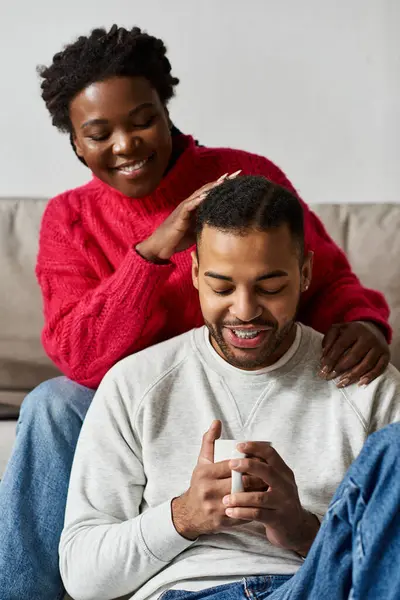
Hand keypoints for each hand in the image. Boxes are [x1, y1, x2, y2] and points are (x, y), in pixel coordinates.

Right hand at [136, 171, 240, 261]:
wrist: (160, 246)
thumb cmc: (178, 238)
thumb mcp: (198, 231)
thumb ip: (208, 224)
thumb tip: (223, 226)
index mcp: (195, 207)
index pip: (211, 193)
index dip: (224, 186)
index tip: (238, 180)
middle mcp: (190, 205)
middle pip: (207, 189)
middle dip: (222, 182)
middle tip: (236, 174)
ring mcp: (184, 210)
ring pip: (199, 195)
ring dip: (211, 188)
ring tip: (224, 181)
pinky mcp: (179, 218)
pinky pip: (188, 207)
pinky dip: (196, 201)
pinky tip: (205, 197)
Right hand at [171, 421, 264, 539]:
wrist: (189, 514)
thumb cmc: (200, 484)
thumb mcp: (202, 462)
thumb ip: (209, 441)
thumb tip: (217, 422)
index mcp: (205, 473)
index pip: (232, 465)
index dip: (248, 463)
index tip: (260, 461)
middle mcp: (208, 490)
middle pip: (239, 482)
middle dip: (256, 478)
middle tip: (269, 475)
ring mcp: (214, 507)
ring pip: (243, 498)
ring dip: (258, 493)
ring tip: (269, 488)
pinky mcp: (221, 521)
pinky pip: (242, 514)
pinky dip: (253, 508)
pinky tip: (262, 504)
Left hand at [222, 442, 319, 555]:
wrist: (296, 529)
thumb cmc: (278, 501)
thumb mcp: (277, 483)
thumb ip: (263, 469)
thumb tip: (240, 453)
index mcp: (284, 473)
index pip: (271, 454)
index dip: (255, 448)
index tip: (239, 446)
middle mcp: (286, 486)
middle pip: (267, 471)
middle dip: (248, 466)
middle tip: (231, 464)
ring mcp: (283, 503)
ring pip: (259, 497)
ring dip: (240, 497)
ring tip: (225, 498)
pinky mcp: (278, 520)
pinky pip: (257, 514)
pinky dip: (241, 512)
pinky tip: (230, 511)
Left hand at [320, 321, 389, 386]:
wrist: (373, 328)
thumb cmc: (350, 332)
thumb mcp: (337, 330)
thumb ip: (328, 341)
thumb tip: (324, 358)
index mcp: (354, 329)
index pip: (340, 346)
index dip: (331, 359)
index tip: (323, 371)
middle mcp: (368, 337)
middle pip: (353, 356)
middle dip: (340, 369)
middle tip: (329, 378)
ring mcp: (379, 346)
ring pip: (366, 364)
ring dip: (352, 376)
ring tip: (341, 383)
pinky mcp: (386, 355)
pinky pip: (379, 368)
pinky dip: (370, 377)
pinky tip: (360, 383)